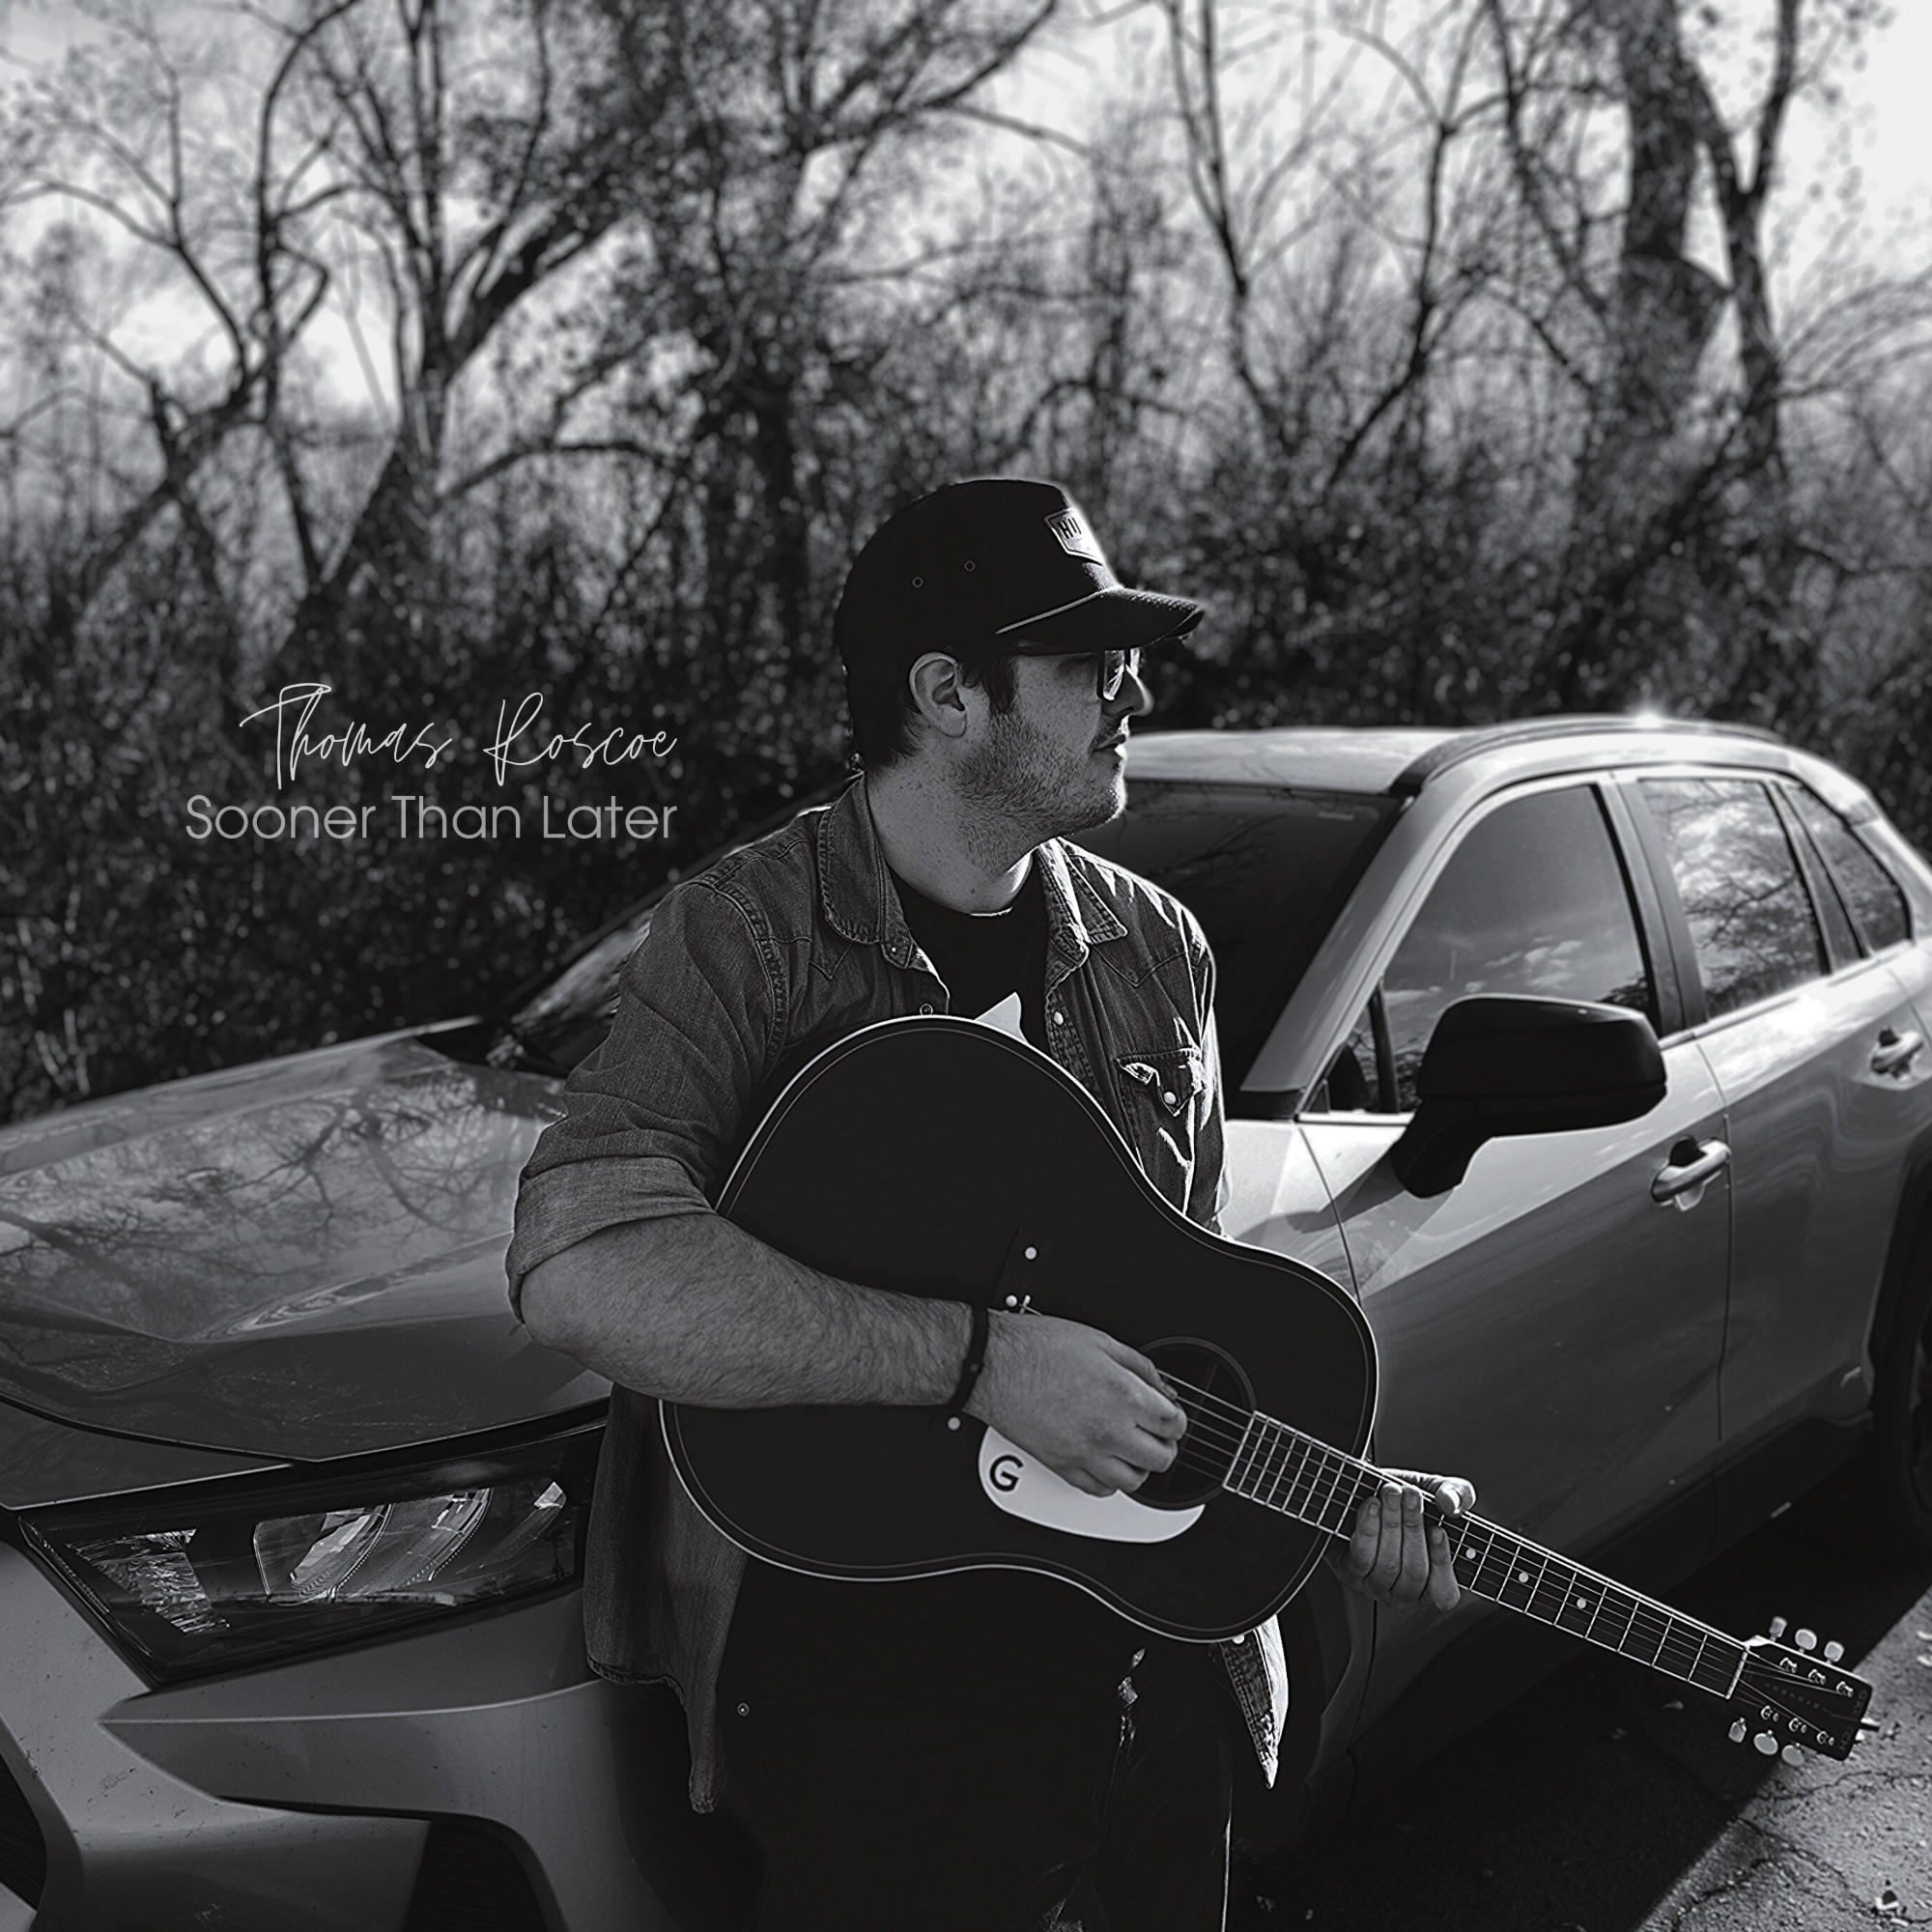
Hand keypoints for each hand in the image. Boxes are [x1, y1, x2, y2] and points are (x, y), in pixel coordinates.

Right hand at [964, 1311, 1186, 1496]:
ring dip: (1140, 1467)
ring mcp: (1084, 1453)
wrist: (993, 1365)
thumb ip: (1140, 1367)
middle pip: (1160, 1459)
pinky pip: (1098, 1490)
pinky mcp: (1061, 1466)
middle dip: (1165, 1445)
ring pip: (1133, 1482)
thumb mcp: (1100, 1341)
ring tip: (1134, 1449)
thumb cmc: (1038, 1348)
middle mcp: (1108, 1430)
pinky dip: (1109, 1481)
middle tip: (1157, 1433)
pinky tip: (1106, 1462)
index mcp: (1123, 1395)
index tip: (1171, 1416)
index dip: (1177, 1419)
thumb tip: (1162, 1388)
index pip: (1173, 1424)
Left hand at [1338, 1469, 1475, 1610]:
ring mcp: (1377, 1586)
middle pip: (1415, 1572)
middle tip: (1411, 1494)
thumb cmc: (1407, 1501)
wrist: (1367, 1494)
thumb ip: (1457, 1494)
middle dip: (1413, 1528)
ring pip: (1388, 1564)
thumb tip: (1451, 1503)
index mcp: (1433, 1584)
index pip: (1443, 1593)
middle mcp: (1405, 1592)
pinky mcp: (1351, 1573)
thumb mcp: (1438, 1492)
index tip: (1438, 1530)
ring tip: (1391, 1493)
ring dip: (1390, 1523)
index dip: (1442, 1563)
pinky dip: (1368, 1528)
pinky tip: (1372, 1505)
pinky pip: (1362, 1555)